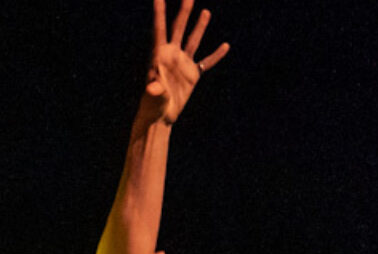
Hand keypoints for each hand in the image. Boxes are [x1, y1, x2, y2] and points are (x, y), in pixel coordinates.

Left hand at [142, 0, 229, 125]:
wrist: (160, 118)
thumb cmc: (152, 107)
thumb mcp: (153, 98)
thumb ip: (154, 90)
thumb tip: (153, 87)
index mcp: (159, 56)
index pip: (160, 29)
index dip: (159, 13)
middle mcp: (171, 56)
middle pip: (179, 29)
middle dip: (184, 12)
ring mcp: (182, 64)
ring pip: (193, 41)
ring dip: (199, 26)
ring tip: (205, 11)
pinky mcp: (192, 75)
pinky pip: (206, 62)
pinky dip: (216, 56)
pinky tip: (225, 46)